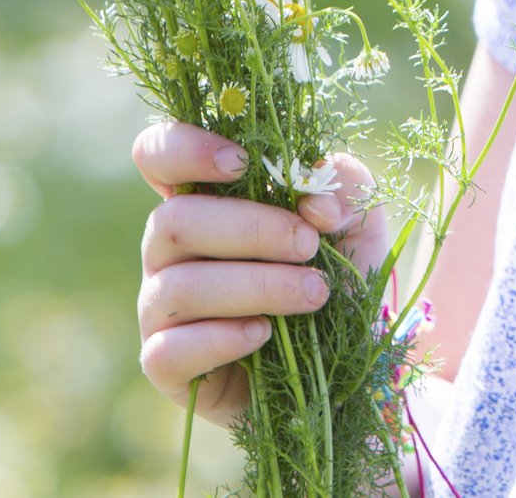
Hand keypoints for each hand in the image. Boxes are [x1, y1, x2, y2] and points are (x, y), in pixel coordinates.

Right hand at [133, 119, 399, 428]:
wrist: (354, 361)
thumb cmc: (341, 276)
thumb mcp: (357, 219)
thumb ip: (342, 184)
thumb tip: (314, 202)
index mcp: (204, 199)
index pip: (158, 155)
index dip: (184, 148)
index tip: (241, 162)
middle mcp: (170, 250)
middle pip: (172, 221)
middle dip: (251, 230)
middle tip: (309, 246)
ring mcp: (161, 308)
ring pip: (179, 287)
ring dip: (255, 286)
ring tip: (313, 294)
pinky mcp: (167, 366)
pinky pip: (169, 351)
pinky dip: (221, 339)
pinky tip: (263, 334)